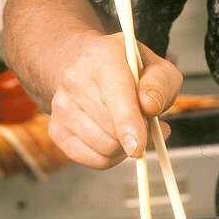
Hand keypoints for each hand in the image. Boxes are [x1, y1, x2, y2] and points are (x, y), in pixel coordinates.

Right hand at [48, 32, 182, 168]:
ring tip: (129, 126)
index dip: (127, 123)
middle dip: (139, 134)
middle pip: (113, 130)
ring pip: (105, 148)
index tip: (137, 146)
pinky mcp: (57, 130)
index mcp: (102, 57)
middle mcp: (75, 79)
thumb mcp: (157, 69)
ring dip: (126, 147)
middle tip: (147, 122)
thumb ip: (161, 85)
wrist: (89, 70)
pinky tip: (115, 137)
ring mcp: (61, 106)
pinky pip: (96, 160)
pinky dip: (113, 157)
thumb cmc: (131, 72)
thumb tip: (150, 107)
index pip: (115, 95)